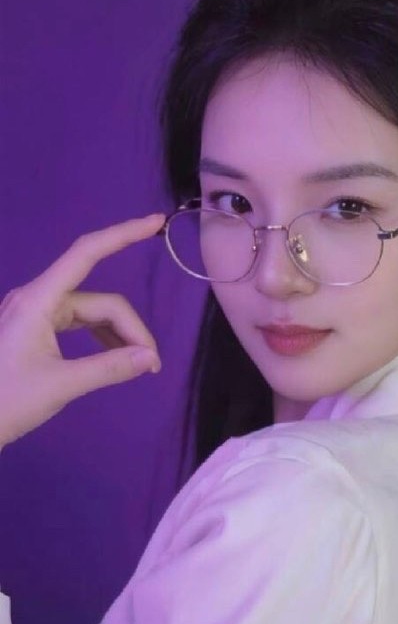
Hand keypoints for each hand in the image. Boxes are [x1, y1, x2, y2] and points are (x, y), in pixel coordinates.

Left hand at [0, 213, 165, 447]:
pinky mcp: (34, 329)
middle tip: (151, 365)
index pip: (87, 253)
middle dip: (130, 327)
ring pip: (92, 313)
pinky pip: (79, 324)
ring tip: (139, 365)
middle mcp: (37, 298)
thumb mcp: (60, 385)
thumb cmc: (4, 401)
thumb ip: (110, 368)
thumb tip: (151, 357)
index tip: (156, 222)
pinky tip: (115, 358)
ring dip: (119, 334)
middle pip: (101, 300)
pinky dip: (101, 338)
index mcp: (39, 301)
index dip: (124, 234)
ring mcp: (35, 313)